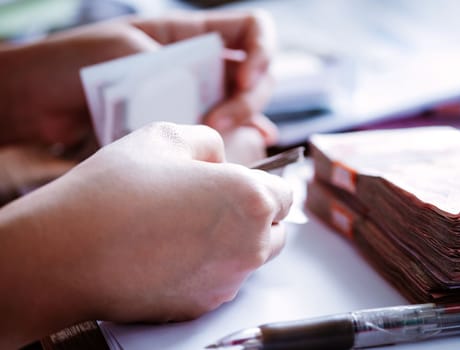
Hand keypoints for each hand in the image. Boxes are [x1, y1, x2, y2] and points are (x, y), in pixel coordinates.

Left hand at [0, 10, 277, 147]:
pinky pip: (219, 133)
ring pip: (239, 107)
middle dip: (246, 101)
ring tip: (208, 138)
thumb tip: (210, 107)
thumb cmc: (71, 64)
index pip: (251, 30)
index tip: (244, 80)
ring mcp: (190, 97)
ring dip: (236, 125)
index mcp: (188, 35)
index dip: (262, 53)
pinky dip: (235, 141)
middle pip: (255, 75)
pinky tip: (239, 150)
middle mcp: (197, 65)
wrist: (34, 100)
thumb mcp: (125, 52)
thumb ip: (172, 74)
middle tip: (217, 123)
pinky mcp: (179, 126)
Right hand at [0, 123, 291, 347]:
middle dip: (255, 215)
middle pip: (274, 230)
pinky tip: (170, 253)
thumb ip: (208, 142)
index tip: (242, 182)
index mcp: (250, 199)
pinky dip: (208, 267)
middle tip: (214, 202)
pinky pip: (221, 281)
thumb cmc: (116, 190)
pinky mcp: (202, 305)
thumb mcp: (165, 137)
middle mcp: (250, 246)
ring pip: (250, 258)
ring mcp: (227, 281)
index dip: (264, 184)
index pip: (286, 193)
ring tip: (184, 227)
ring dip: (232, 242)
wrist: (68, 252)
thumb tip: (219, 159)